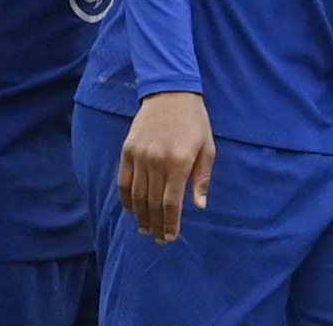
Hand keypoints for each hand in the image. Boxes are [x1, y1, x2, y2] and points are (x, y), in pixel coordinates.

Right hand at [118, 93, 215, 244]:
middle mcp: (157, 161)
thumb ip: (202, 178)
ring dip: (141, 217)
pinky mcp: (128, 150)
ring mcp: (140, 156)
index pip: (171, 203)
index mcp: (180, 162)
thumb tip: (199, 206)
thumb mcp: (207, 147)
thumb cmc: (194, 121)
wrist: (170, 92)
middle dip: (156, 225)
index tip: (170, 237)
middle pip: (153, 203)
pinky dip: (127, 199)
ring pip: (137, 196)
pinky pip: (124, 182)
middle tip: (159, 239)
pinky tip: (131, 210)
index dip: (170, 223)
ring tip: (146, 229)